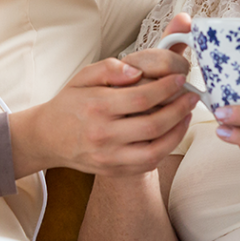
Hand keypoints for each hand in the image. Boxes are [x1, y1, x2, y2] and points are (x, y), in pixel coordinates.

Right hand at [9, 52, 198, 177]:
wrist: (48, 138)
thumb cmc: (70, 103)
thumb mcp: (83, 77)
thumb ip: (109, 69)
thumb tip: (136, 71)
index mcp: (97, 107)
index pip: (142, 98)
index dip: (166, 88)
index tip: (180, 79)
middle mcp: (103, 135)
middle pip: (153, 124)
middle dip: (179, 108)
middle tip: (192, 96)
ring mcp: (109, 157)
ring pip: (155, 149)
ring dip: (178, 132)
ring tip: (187, 114)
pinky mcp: (114, 171)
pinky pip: (147, 164)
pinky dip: (165, 149)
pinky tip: (173, 133)